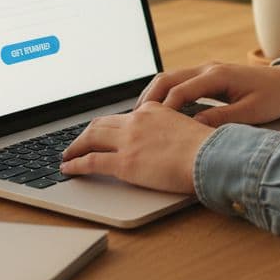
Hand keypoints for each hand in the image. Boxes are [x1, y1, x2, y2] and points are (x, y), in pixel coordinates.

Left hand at [59, 102, 212, 193]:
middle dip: (85, 134)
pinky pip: (90, 162)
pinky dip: (75, 164)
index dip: (108, 126)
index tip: (102, 133)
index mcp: (154, 110)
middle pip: (101, 123)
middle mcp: (137, 120)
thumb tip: (168, 143)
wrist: (212, 156)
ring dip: (75, 147)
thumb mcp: (189, 128)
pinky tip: (68, 169)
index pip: (123, 116)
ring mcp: (129, 141)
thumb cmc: (209, 148)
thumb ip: (172, 130)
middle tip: (77, 143)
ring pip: (90, 139)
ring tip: (67, 156)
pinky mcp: (124, 162)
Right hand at [134, 61, 279, 127]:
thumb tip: (194, 127)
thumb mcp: (251, 112)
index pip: (181, 90)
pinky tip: (159, 112)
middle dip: (149, 98)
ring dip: (154, 95)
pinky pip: (179, 81)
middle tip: (135, 121)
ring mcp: (207, 69)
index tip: (151, 127)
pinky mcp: (208, 75)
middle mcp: (208, 68)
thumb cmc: (273, 97)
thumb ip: (222, 119)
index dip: (164, 109)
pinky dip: (165, 94)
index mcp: (218, 75)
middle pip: (168, 79)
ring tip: (141, 117)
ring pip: (170, 78)